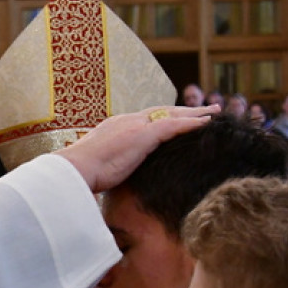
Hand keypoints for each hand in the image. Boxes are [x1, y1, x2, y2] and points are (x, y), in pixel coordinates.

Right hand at [60, 105, 218, 192]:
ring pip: (172, 114)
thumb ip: (109, 164)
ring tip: (214, 112)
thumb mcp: (98, 165)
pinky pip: (173, 126)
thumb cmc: (80, 174)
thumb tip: (110, 177)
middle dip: (184, 110)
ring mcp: (134, 126)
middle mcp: (126, 121)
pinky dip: (191, 123)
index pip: (145, 119)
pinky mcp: (142, 135)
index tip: (177, 118)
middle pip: (162, 111)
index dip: (164, 117)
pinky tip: (207, 123)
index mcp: (115, 127)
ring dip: (194, 114)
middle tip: (204, 110)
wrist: (73, 170)